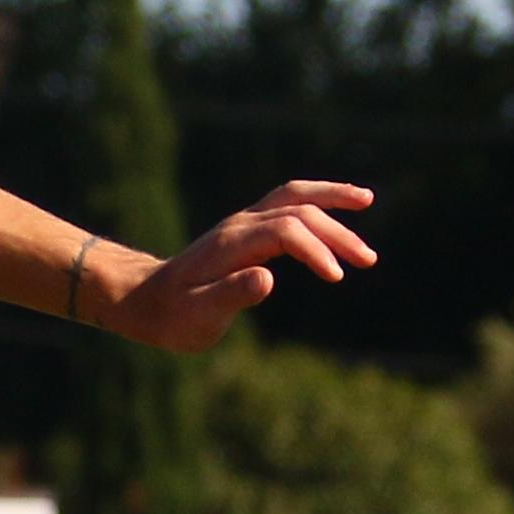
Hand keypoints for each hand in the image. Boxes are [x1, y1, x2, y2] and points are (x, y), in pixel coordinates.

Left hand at [96, 180, 379, 354]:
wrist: (145, 301)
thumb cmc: (173, 316)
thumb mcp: (199, 315)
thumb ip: (231, 295)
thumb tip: (268, 279)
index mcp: (232, 244)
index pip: (286, 231)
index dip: (315, 249)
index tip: (336, 277)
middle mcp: (240, 225)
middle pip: (297, 211)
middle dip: (336, 232)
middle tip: (368, 260)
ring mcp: (244, 223)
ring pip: (294, 197)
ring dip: (332, 199)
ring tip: (367, 200)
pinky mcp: (248, 230)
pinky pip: (287, 205)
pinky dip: (316, 203)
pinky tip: (338, 212)